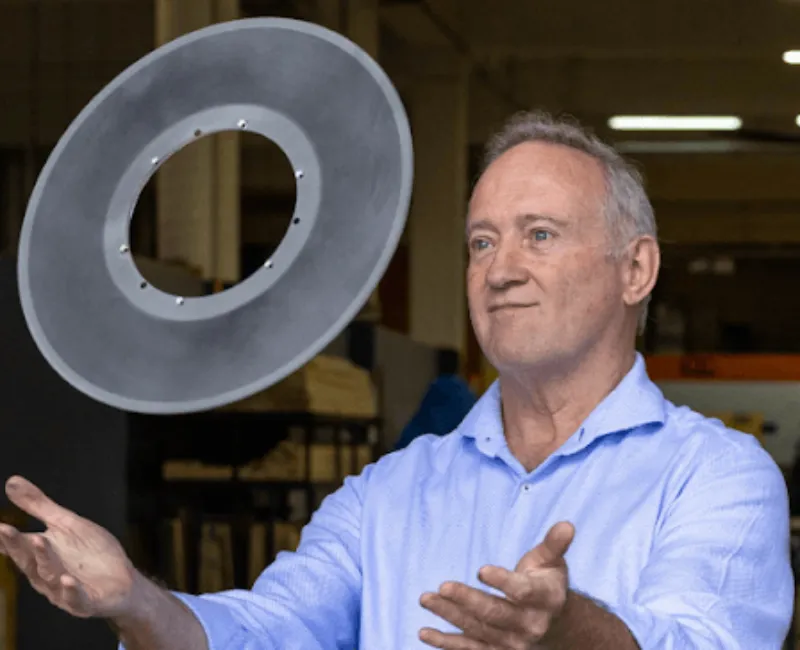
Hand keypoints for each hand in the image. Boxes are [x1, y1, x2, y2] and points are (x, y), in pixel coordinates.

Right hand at [0, 476, 136, 618]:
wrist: (123, 581)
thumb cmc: (91, 553)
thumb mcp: (67, 524)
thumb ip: (39, 507)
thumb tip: (12, 481)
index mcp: (40, 555)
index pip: (18, 546)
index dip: (6, 537)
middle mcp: (47, 575)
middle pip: (28, 560)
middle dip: (16, 545)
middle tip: (5, 529)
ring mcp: (64, 590)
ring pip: (50, 576)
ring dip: (43, 559)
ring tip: (38, 539)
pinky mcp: (87, 601)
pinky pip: (76, 598)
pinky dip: (70, 590)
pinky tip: (67, 580)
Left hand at [419, 521, 574, 648]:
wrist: (556, 625)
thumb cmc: (546, 583)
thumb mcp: (552, 562)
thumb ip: (555, 544)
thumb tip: (567, 524)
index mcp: (544, 599)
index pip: (521, 591)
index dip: (502, 581)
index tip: (481, 570)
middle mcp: (529, 625)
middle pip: (494, 613)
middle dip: (467, 600)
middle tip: (443, 586)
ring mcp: (512, 643)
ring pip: (477, 630)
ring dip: (449, 616)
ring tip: (426, 599)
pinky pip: (469, 649)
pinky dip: (447, 643)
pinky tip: (425, 632)